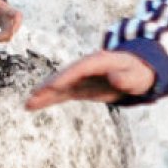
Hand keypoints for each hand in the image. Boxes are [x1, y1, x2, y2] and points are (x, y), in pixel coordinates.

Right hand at [25, 50, 156, 110]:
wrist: (138, 73)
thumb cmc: (139, 73)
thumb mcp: (137, 76)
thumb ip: (127, 78)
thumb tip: (115, 78)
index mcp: (99, 61)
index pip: (80, 69)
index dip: (67, 76)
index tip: (54, 86)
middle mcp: (86, 68)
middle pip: (65, 76)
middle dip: (49, 85)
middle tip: (34, 95)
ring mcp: (81, 78)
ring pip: (60, 86)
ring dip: (44, 94)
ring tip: (28, 105)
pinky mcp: (80, 87)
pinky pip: (62, 94)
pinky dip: (49, 99)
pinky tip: (34, 106)